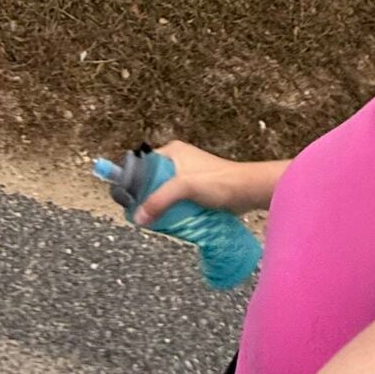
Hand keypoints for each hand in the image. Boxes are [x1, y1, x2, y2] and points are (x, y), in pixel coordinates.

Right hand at [135, 141, 251, 224]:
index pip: (142, 165)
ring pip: (164, 193)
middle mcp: (177, 161)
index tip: (127, 200)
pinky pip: (176, 201)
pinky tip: (169, 221)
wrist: (247, 191)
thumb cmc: (218, 181)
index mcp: (172, 152)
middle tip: (141, 213)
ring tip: (154, 220)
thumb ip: (159, 201)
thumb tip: (138, 218)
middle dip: (147, 197)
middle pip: (152, 181)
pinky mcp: (196, 190)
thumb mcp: (184, 187)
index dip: (133, 182)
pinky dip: (172, 210)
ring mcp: (187, 176)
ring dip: (160, 206)